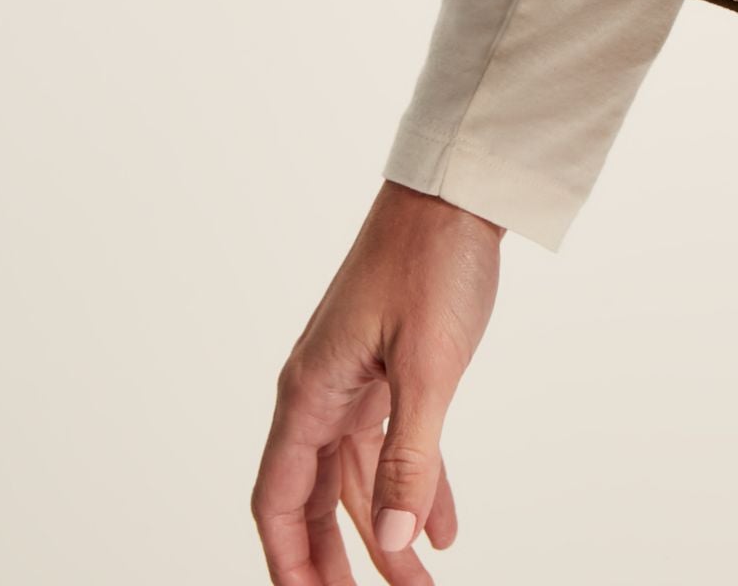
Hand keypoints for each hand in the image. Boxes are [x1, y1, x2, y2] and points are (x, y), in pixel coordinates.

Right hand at [251, 181, 503, 583]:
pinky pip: (393, 444)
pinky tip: (444, 529)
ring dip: (386, 533)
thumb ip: (410, 460)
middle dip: (338, 564)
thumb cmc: (432, 262)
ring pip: (357, 479)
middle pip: (313, 501)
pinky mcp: (389, 366)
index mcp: (310, 392)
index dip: (289, 563)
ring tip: (421, 585)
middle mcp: (321, 390)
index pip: (279, 502)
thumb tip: (390, 545)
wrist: (459, 191)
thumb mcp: (429, 368)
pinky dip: (415, 486)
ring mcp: (354, 378)